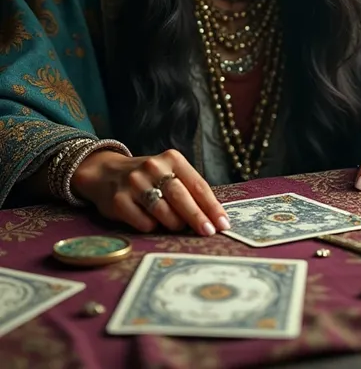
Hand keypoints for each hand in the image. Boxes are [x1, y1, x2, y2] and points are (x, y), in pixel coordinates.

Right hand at [70, 148, 229, 235]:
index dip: (212, 207)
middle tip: (209, 233)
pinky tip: (151, 222)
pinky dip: (152, 227)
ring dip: (175, 224)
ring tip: (177, 226)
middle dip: (198, 218)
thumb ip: (189, 190)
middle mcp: (153, 167)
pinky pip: (144, 222)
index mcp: (172, 158)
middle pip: (181, 197)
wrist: (106, 173)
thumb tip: (214, 219)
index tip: (223, 224)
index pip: (198, 185)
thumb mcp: (169, 173)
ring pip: (164, 212)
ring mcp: (134, 183)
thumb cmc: (148, 178)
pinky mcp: (119, 200)